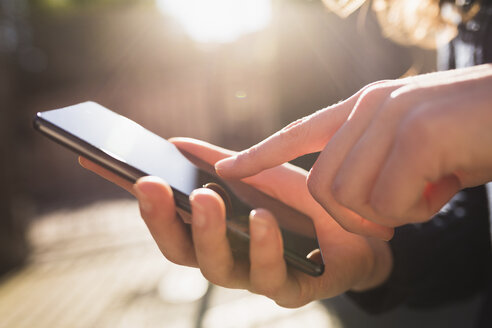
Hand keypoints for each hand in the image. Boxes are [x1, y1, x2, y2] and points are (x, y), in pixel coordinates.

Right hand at [79, 138, 391, 306]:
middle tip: (150, 184)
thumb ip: (220, 162)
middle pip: (180, 252)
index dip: (137, 199)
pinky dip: (264, 246)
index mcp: (216, 232)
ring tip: (206, 197)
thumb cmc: (304, 203)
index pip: (166, 220)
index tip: (106, 166)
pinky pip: (273, 277)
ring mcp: (257, 277)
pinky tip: (260, 217)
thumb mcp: (259, 174)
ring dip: (209, 233)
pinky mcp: (293, 290)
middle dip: (162, 219)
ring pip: (218, 270)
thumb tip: (174, 141)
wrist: (362, 229)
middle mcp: (229, 258)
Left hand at [215, 64, 491, 238]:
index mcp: (363, 108)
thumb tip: (357, 204)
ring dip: (393, 210)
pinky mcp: (417, 133)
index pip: (296, 134)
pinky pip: (389, 200)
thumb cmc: (470, 135)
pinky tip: (442, 186)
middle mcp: (370, 107)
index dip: (259, 155)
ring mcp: (392, 116)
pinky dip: (416, 209)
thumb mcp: (413, 150)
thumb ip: (374, 166)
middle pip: (323, 185)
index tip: (226, 169)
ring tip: (429, 187)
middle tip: (401, 208)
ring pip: (352, 196)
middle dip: (357, 214)